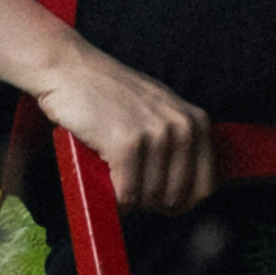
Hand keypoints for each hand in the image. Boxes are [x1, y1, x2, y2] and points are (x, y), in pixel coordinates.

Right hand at [32, 45, 218, 215]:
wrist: (70, 71)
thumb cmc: (111, 95)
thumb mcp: (160, 111)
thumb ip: (179, 144)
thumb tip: (187, 196)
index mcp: (196, 122)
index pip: (205, 188)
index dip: (181, 203)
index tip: (161, 202)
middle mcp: (182, 127)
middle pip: (177, 197)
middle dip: (152, 202)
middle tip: (130, 186)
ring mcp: (155, 134)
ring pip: (150, 198)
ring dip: (130, 198)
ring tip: (114, 176)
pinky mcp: (126, 143)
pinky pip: (126, 194)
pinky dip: (113, 197)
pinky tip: (104, 180)